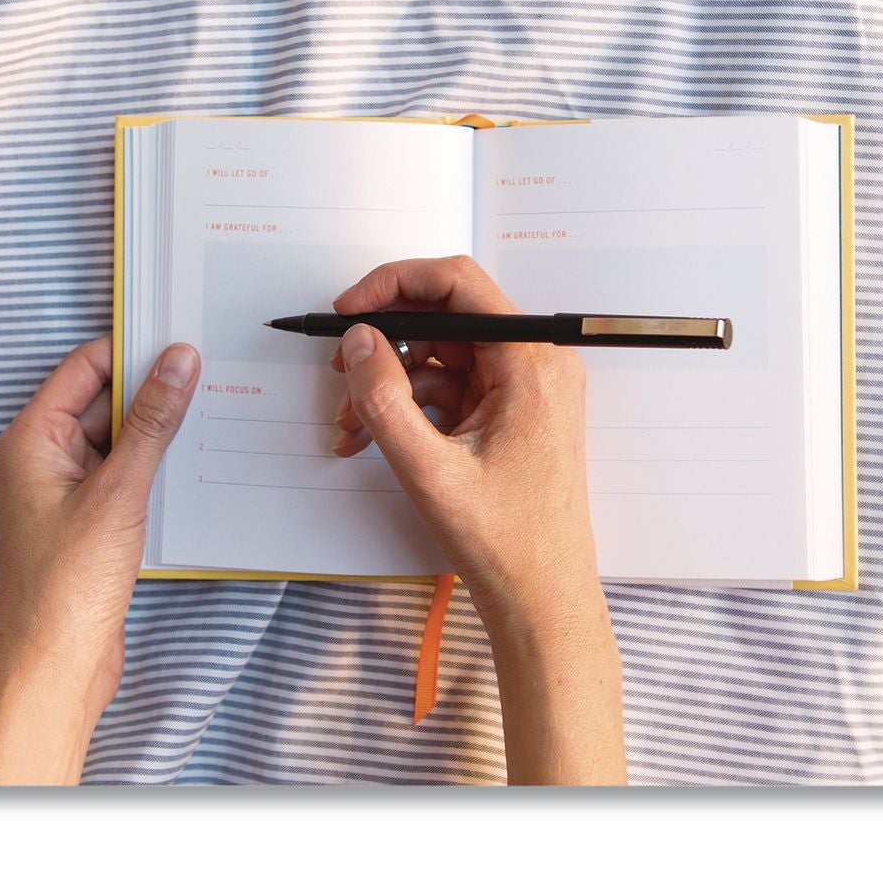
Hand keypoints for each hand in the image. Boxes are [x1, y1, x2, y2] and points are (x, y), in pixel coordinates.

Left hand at [0, 337, 198, 783]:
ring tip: (217, 416)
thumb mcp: (118, 492)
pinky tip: (198, 466)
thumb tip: (179, 359)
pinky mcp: (91, 521)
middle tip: (215, 376)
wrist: (55, 671)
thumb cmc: (66, 587)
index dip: (135, 350)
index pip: (86, 366)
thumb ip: (152, 421)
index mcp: (33, 438)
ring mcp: (68, 491)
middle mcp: (46, 458)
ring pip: (122, 439)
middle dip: (156, 391)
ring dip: (161, 432)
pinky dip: (158, 468)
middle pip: (107, 399)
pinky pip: (128, 475)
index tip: (187, 340)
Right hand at [331, 256, 624, 783]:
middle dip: (385, 343)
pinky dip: (410, 405)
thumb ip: (384, 398)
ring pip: (442, 354)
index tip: (347, 311)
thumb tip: (358, 339)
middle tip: (340, 372)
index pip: (457, 284)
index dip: (393, 285)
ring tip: (351, 426)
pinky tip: (373, 438)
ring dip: (390, 382)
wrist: (542, 598)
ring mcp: (525, 387)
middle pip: (446, 317)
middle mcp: (535, 362)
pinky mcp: (512, 412)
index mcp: (530, 361)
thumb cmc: (504, 541)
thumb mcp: (428, 470)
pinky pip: (451, 386)